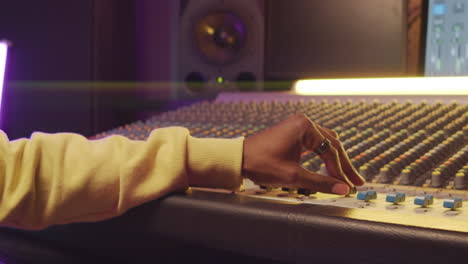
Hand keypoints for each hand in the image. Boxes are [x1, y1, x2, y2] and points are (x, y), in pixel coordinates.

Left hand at [242, 114, 365, 194]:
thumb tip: (343, 189)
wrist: (239, 158)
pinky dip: (324, 156)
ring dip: (335, 160)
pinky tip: (330, 166)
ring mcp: (297, 126)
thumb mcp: (293, 176)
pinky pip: (315, 143)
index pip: (331, 151)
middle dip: (344, 165)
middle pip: (332, 144)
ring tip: (347, 176)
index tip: (348, 186)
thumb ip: (320, 182)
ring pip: (325, 143)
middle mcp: (303, 122)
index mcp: (305, 127)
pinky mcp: (292, 133)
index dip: (340, 171)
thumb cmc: (261, 163)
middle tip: (357, 181)